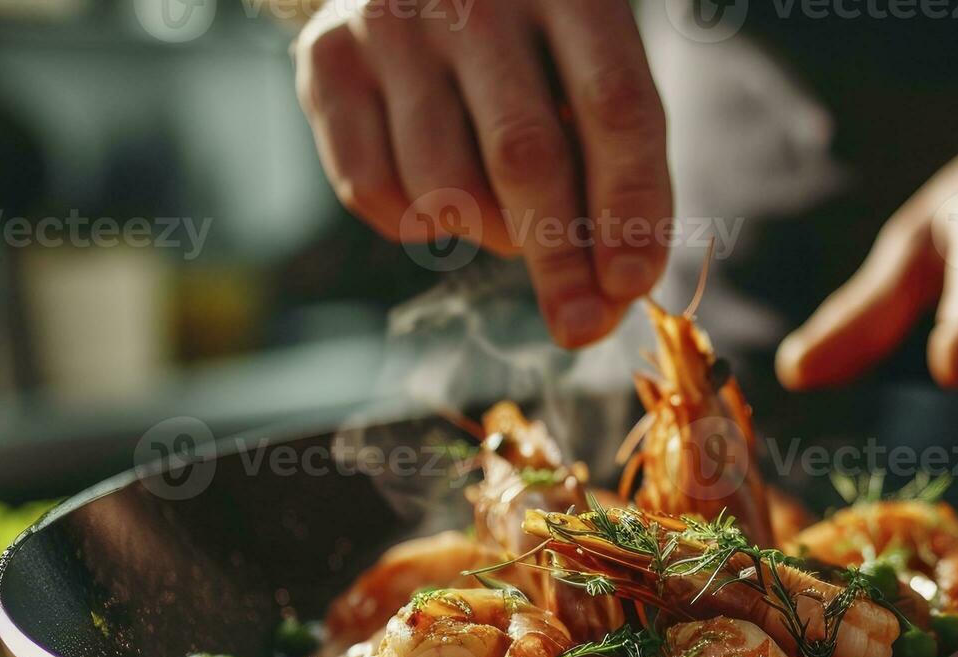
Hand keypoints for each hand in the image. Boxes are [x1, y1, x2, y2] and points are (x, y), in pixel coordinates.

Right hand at [294, 0, 670, 346]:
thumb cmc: (529, 41)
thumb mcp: (587, 67)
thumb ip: (612, 163)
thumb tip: (611, 297)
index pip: (615, 105)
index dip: (628, 203)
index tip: (630, 284)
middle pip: (525, 154)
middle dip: (559, 259)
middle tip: (577, 326)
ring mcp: (392, 23)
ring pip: (446, 185)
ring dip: (488, 233)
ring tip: (506, 215)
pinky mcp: (328, 59)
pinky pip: (371, 188)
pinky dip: (414, 222)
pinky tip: (434, 190)